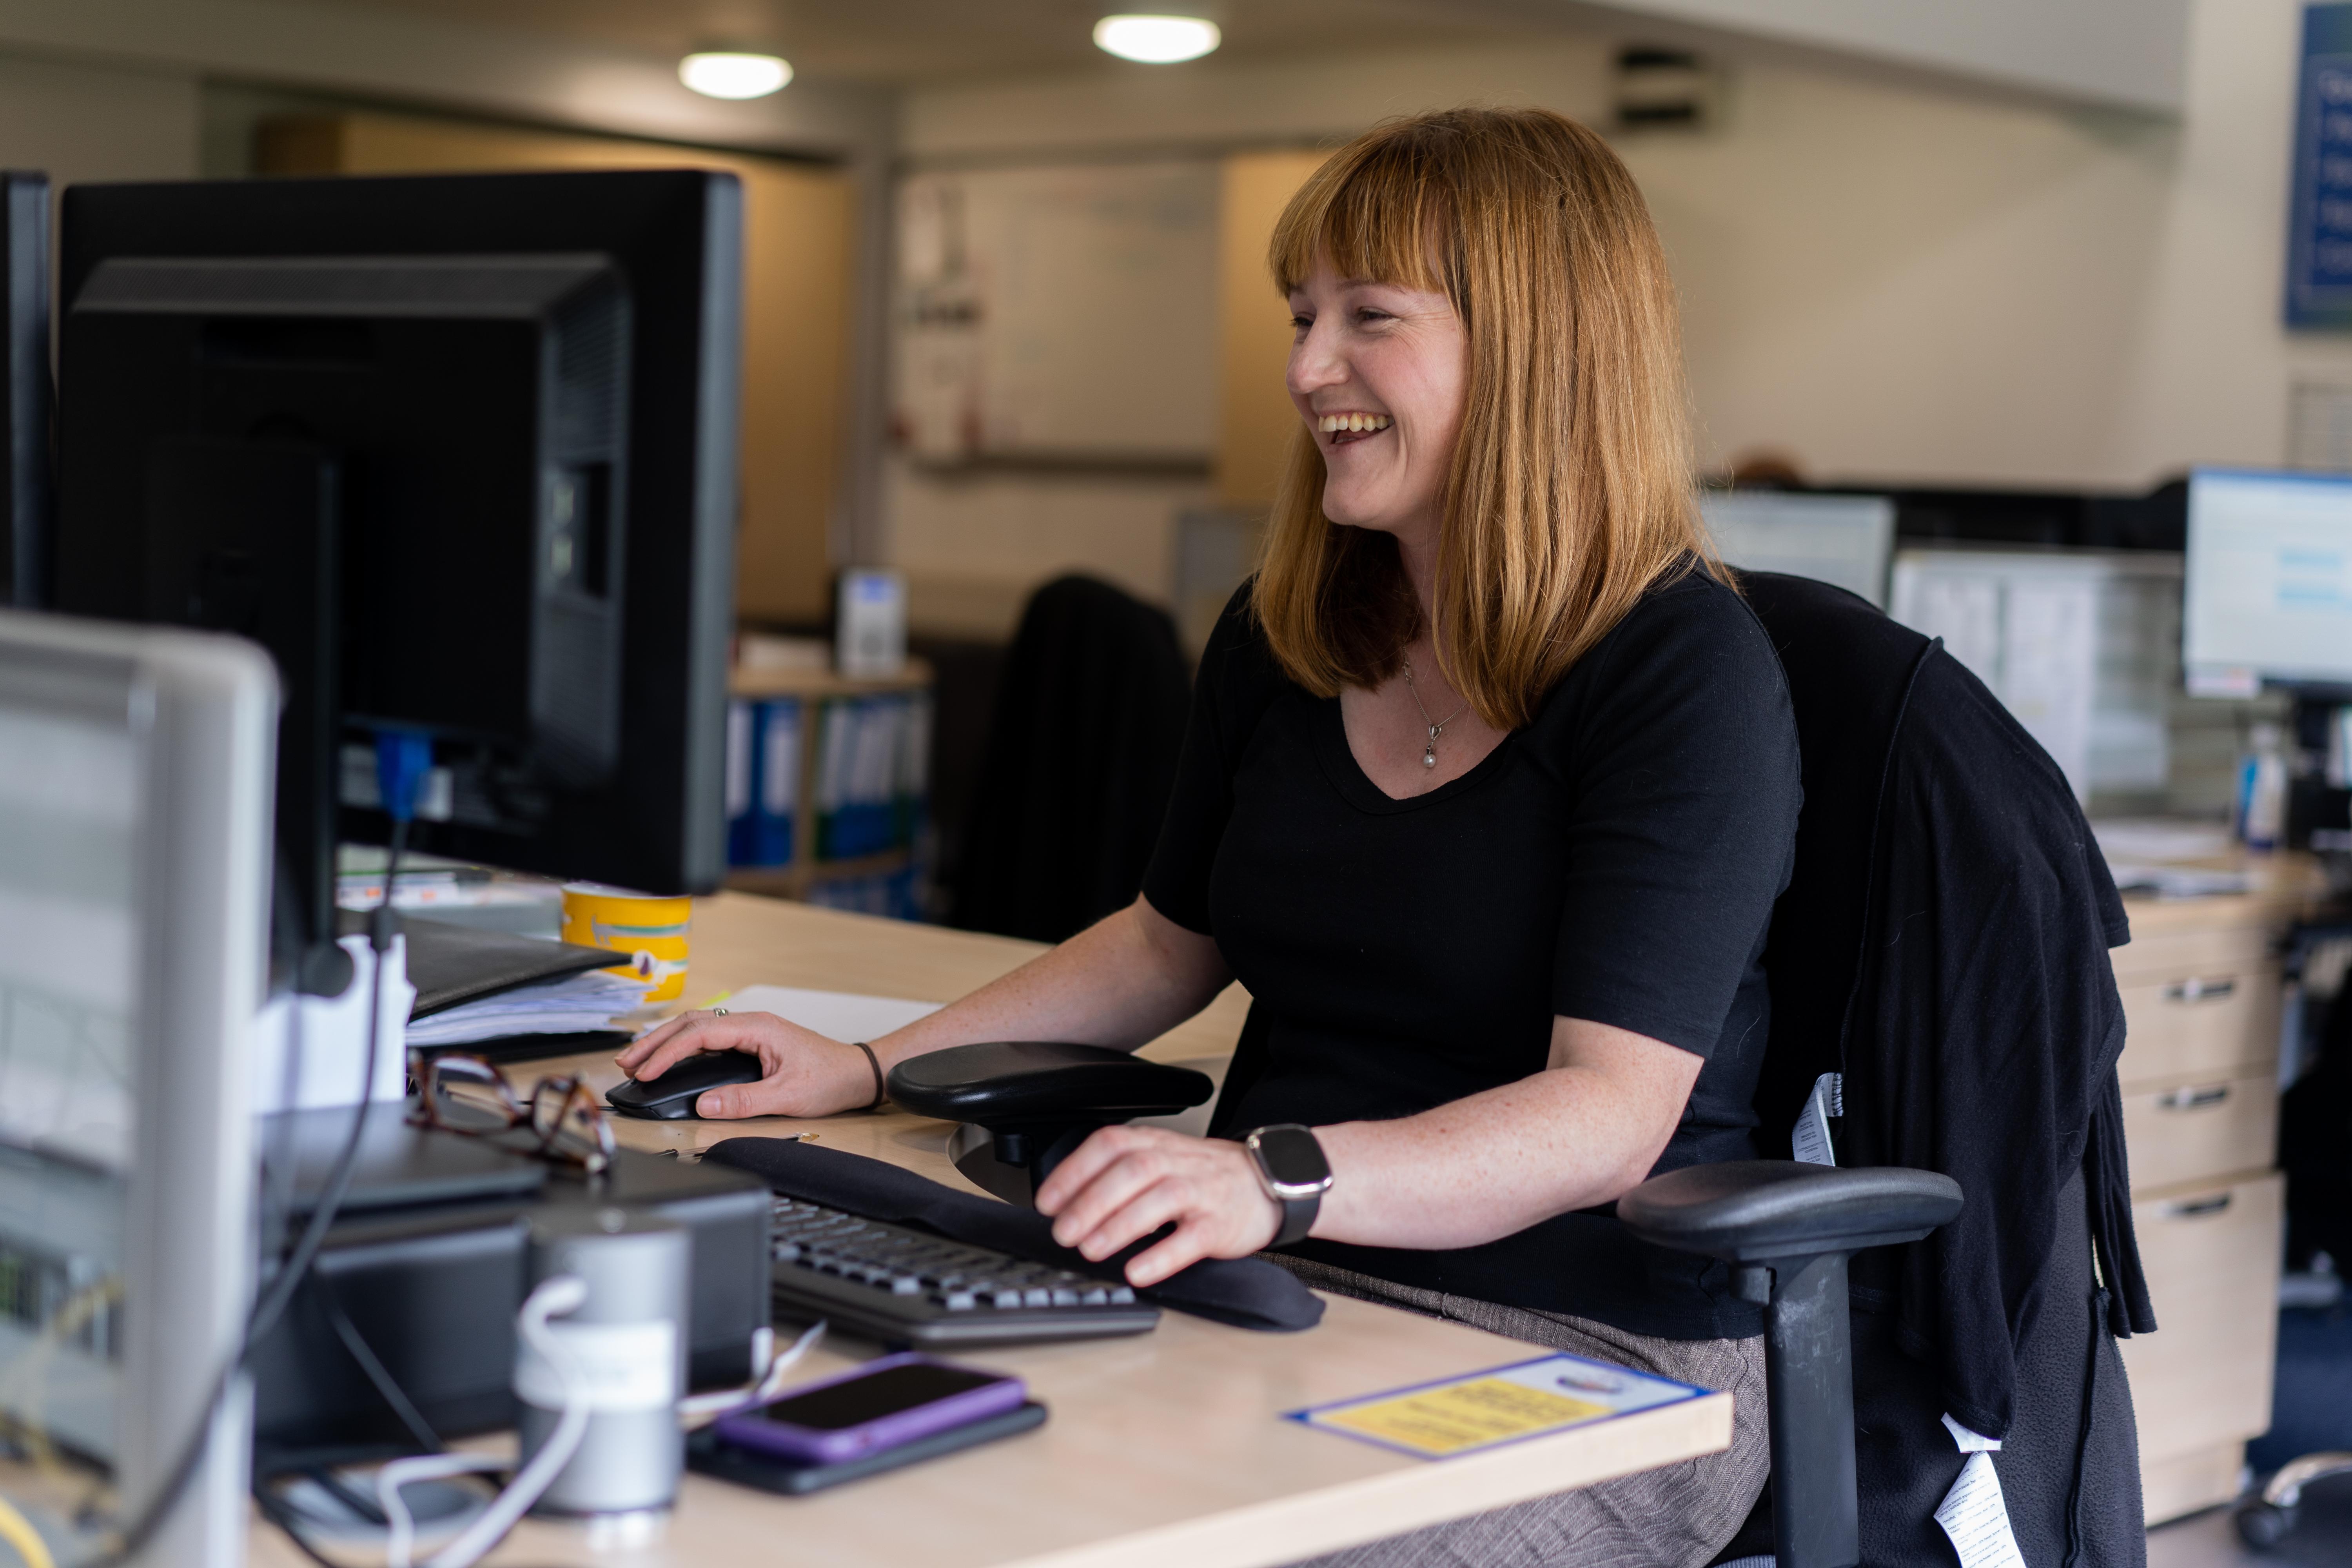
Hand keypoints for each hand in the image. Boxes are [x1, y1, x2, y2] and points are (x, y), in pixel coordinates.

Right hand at [613, 1010, 874, 1118]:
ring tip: (638, 1060)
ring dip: (666, 1041)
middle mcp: (752, 1023)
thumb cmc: (830, 1078)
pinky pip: (709, 1036)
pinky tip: (669, 1059)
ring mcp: (751, 1030)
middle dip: (656, 1042)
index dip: (668, 1052)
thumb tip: (704, 1105)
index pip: (700, 1033)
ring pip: (698, 1027)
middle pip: (692, 1023)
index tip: (645, 1071)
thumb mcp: (787, 1096)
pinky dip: (683, 1046)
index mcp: (758, 1028)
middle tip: (626, 1063)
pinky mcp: (751, 1041)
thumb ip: (744, 1101)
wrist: (856, 1073)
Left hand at [1032, 1126, 1282, 1288]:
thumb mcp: (1161, 1160)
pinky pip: (1192, 1238)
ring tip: (1091, 1249)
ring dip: (1120, 1224)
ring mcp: (1202, 1190)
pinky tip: (1138, 1270)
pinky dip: (1162, 1255)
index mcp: (1155, 1143)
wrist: (1266, 1182)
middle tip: (1064, 1231)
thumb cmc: (1202, 1178)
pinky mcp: (1221, 1224)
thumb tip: (1065, 1207)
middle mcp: (1177, 1161)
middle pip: (1132, 1169)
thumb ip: (1119, 1174)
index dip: (1074, 1170)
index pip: (1110, 1144)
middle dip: (1092, 1201)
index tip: (1047, 1201)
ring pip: (1161, 1197)